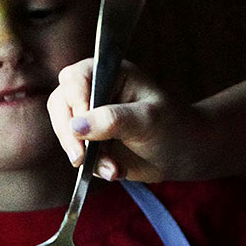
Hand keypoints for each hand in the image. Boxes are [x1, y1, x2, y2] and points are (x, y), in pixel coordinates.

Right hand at [46, 58, 214, 182]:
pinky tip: (116, 172)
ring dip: (84, 155)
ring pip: (66, 132)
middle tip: (82, 157)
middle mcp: (95, 91)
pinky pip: (79, 154)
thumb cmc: (173, 126)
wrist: (185, 154)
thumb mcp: (148, 120)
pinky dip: (93, 167)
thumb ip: (114, 119)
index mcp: (110, 73)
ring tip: (113, 169)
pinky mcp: (91, 142)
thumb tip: (77, 125)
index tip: (82, 127)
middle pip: (61, 104)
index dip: (75, 101)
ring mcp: (90, 118)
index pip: (75, 78)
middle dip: (69, 133)